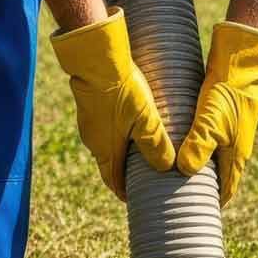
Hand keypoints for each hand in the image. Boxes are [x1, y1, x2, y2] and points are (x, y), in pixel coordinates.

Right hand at [50, 8, 174, 200]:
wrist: (95, 58)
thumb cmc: (121, 91)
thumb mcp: (146, 120)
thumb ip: (157, 145)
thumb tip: (167, 167)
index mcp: (106, 150)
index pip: (113, 181)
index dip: (125, 192)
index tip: (138, 199)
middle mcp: (93, 141)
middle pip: (111, 164)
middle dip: (127, 173)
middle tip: (145, 176)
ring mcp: (89, 123)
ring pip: (108, 145)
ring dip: (123, 151)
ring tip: (143, 150)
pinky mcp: (90, 107)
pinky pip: (105, 128)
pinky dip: (118, 133)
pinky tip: (131, 124)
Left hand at [176, 21, 257, 205]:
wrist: (240, 62)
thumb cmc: (227, 93)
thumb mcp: (209, 122)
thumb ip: (198, 147)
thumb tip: (185, 171)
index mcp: (236, 155)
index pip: (226, 189)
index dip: (213, 203)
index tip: (197, 214)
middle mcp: (236, 147)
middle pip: (219, 175)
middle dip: (203, 187)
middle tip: (180, 197)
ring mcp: (231, 131)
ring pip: (215, 157)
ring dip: (199, 167)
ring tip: (177, 174)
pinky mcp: (224, 116)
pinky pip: (210, 140)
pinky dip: (198, 148)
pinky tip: (183, 144)